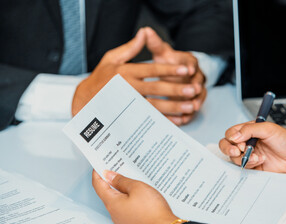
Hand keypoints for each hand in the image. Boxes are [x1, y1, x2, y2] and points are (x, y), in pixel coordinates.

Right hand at [72, 28, 202, 123]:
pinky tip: (178, 120)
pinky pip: (149, 119)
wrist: (84, 100)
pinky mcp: (129, 116)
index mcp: (125, 72)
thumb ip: (130, 48)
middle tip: (193, 89)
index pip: (152, 69)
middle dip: (176, 89)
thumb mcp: (111, 58)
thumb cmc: (100, 77)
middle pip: (156, 88)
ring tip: (190, 106)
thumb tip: (144, 33)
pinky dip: (164, 121)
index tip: (186, 69)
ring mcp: (128, 104)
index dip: (170, 69)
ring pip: (155, 106)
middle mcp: (128, 88)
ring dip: (174, 107)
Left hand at [92, 170, 182, 223]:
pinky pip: (124, 203)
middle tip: (113, 166)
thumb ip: (121, 180)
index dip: (97, 173)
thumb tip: (110, 175)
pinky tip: (134, 188)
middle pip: (106, 192)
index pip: (98, 185)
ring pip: (116, 198)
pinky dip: (126, 194)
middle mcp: (114, 212)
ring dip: (119, 186)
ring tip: (126, 175)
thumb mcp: (136, 187)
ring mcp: (122, 216)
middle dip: (108, 178)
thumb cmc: (152, 210)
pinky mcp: (131, 218)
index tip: (99, 164)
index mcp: (112, 203)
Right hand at [219, 122, 285, 172]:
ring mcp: (248, 154)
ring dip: (244, 158)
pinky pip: (243, 167)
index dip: (232, 139)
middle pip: (226, 145)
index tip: (240, 142)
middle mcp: (246, 142)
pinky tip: (260, 161)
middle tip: (238, 151)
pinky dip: (250, 164)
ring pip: (234, 158)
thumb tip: (234, 137)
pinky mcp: (253, 165)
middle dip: (229, 149)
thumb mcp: (268, 129)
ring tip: (257, 156)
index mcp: (247, 130)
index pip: (230, 134)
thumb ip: (249, 130)